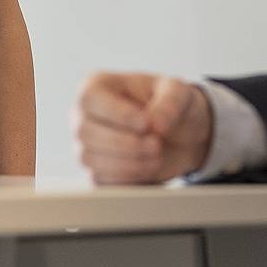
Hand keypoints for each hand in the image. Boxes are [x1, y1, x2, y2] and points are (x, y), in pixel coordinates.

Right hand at [73, 72, 212, 183]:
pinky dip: (126, 178)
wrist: (181, 136)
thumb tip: (156, 124)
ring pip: (91, 158)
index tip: (146, 124)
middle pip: (86, 132)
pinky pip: (99, 180)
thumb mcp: (179, 92)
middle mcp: (85, 115)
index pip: (90, 98)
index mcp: (98, 86)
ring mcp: (87, 145)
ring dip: (127, 163)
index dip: (117, 113)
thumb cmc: (172, 105)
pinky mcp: (96, 171)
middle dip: (125, 143)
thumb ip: (170, 102)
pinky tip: (148, 169)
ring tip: (156, 158)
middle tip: (156, 145)